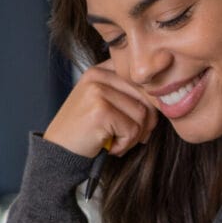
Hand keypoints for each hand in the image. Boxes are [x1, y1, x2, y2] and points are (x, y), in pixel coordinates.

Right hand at [44, 60, 158, 158]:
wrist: (58, 152)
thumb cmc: (84, 131)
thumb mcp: (103, 104)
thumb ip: (127, 95)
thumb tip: (163, 101)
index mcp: (100, 70)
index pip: (141, 78)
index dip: (148, 102)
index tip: (142, 119)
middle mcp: (98, 76)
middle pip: (146, 96)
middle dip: (145, 122)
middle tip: (131, 137)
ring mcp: (98, 92)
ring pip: (142, 115)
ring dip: (133, 136)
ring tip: (114, 141)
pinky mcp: (100, 111)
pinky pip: (132, 130)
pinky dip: (124, 145)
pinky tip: (108, 146)